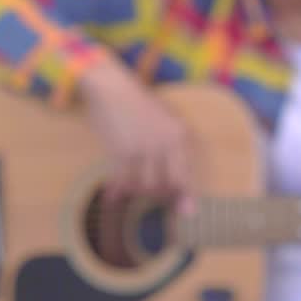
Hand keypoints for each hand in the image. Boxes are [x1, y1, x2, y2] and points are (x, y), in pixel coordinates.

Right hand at [79, 65, 195, 215]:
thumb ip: (172, 145)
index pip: (185, 174)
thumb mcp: (165, 119)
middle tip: (154, 197)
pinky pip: (122, 179)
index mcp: (179, 134)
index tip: (186, 213)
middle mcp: (164, 143)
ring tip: (132, 189)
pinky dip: (117, 190)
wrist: (113, 88)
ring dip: (137, 191)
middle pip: (166, 185)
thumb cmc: (139, 104)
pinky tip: (113, 196)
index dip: (186, 196)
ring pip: (144, 185)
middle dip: (160, 195)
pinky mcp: (121, 150)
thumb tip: (176, 176)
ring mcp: (142, 147)